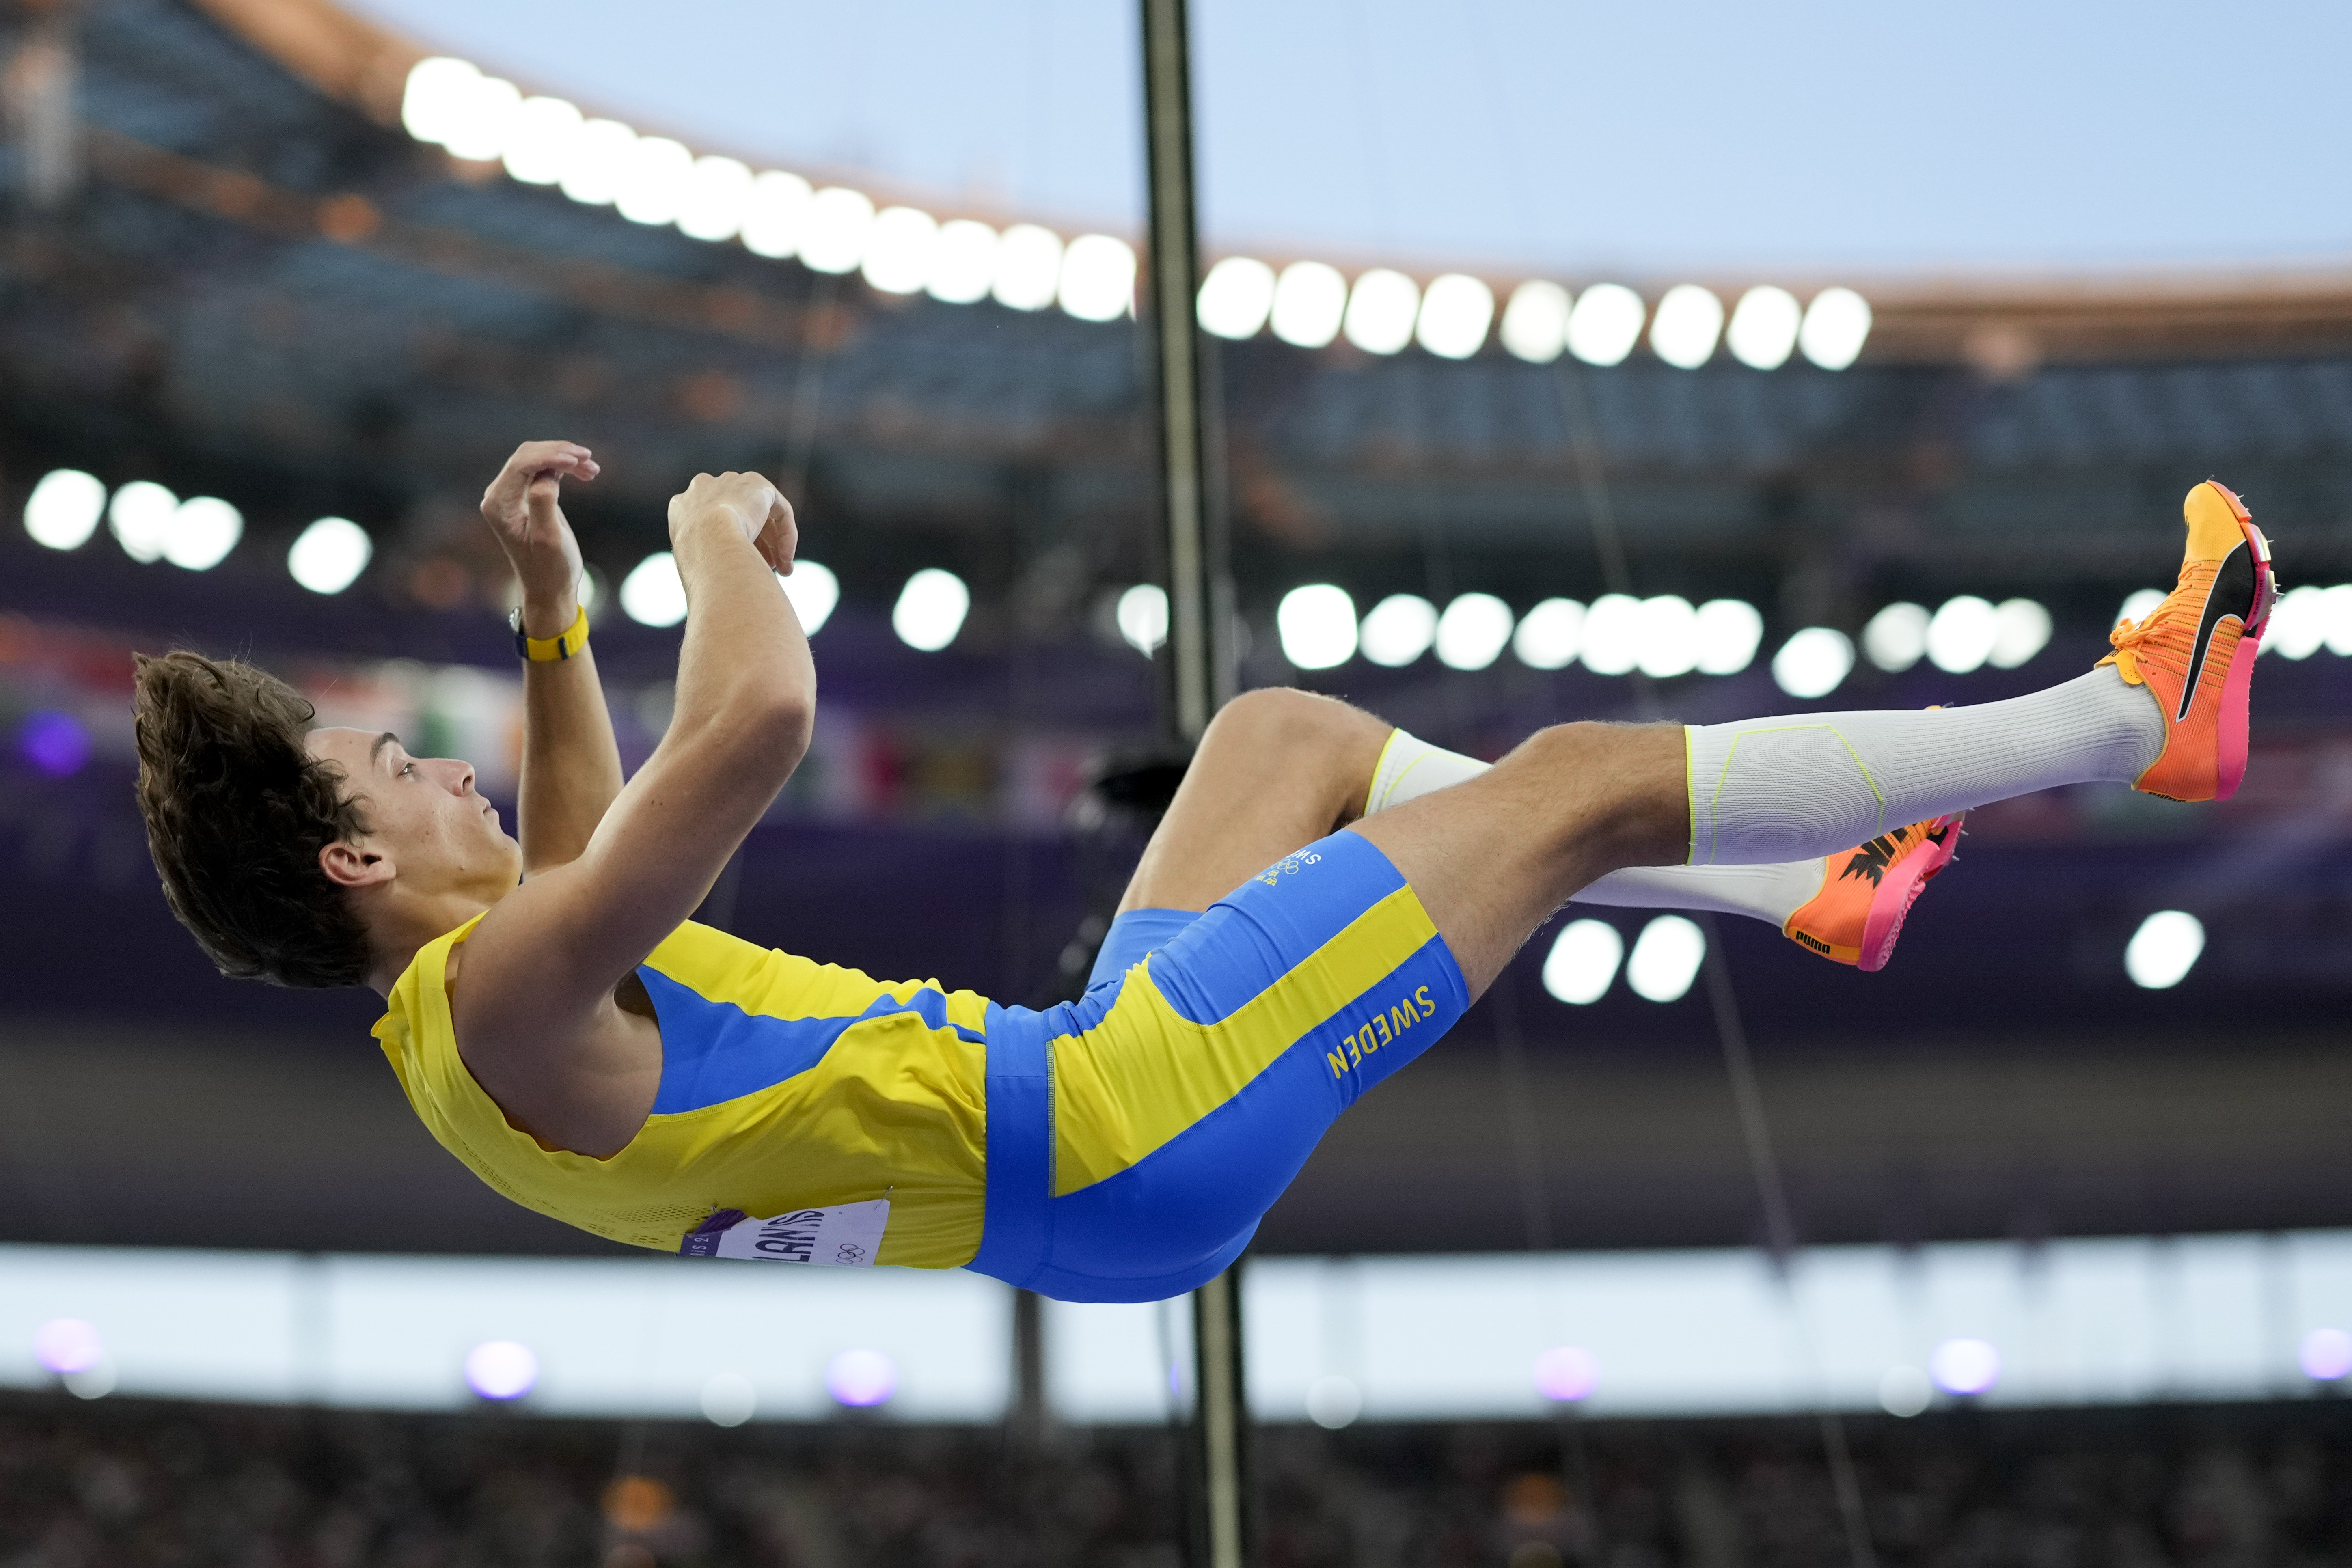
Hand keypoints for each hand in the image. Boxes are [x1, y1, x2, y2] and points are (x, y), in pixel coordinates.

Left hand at [482, 441, 597, 630]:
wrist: (551, 588)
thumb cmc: (550, 568)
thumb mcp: (548, 539)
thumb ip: (543, 504)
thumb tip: (545, 477)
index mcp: (498, 504)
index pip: (521, 465)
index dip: (549, 456)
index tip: (578, 460)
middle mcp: (500, 495)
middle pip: (527, 456)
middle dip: (559, 453)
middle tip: (589, 459)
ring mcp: (513, 494)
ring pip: (538, 459)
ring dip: (565, 458)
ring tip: (592, 468)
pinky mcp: (528, 495)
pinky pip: (545, 469)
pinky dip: (565, 467)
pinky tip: (586, 472)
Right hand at [667, 471, 796, 574]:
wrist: (710, 541)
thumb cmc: (699, 563)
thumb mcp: (693, 562)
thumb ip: (708, 558)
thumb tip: (725, 576)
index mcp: (682, 506)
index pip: (709, 520)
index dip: (727, 542)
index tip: (738, 563)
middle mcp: (704, 488)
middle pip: (736, 514)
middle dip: (754, 542)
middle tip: (767, 568)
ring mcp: (730, 482)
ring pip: (760, 514)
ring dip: (773, 544)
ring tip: (783, 570)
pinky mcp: (757, 484)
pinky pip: (778, 510)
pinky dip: (786, 535)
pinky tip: (786, 558)